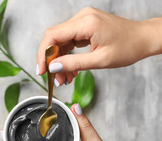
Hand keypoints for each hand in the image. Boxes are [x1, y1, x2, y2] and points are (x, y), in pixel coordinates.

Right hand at [36, 7, 156, 85]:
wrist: (143, 39)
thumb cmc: (128, 47)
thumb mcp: (99, 60)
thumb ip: (74, 64)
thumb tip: (53, 67)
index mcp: (86, 23)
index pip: (53, 36)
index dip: (43, 54)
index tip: (42, 70)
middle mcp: (82, 17)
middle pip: (54, 38)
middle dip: (51, 60)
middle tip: (55, 78)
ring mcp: (83, 20)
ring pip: (60, 41)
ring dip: (59, 60)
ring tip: (64, 78)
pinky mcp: (84, 26)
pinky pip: (68, 40)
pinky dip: (67, 55)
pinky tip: (70, 69)